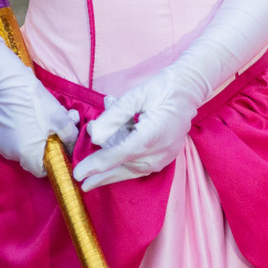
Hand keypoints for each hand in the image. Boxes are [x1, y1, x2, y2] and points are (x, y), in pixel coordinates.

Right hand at [0, 59, 78, 180]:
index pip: (42, 171)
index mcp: (27, 154)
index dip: (53, 162)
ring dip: (35, 140)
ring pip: (23, 149)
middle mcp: (11, 154)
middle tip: (55, 129)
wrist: (7, 84)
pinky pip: (14, 141)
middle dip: (46, 147)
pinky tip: (30, 119)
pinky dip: (23, 135)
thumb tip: (73, 149)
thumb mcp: (60, 119)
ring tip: (43, 122)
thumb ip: (70, 138)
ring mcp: (1, 144)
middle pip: (33, 159)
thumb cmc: (36, 103)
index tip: (61, 148)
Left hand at [72, 73, 192, 190]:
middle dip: (101, 170)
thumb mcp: (134, 96)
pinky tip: (113, 160)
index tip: (77, 175)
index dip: (95, 166)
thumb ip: (113, 117)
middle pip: (122, 167)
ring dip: (111, 167)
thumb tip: (94, 136)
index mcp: (151, 136)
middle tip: (81, 179)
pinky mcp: (166, 158)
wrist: (190, 89)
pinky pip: (139, 166)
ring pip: (130, 169)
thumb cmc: (162, 88)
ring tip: (92, 172)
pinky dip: (124, 163)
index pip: (117, 156)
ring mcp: (164, 158)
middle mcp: (159, 152)